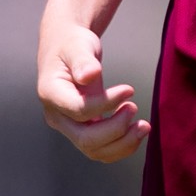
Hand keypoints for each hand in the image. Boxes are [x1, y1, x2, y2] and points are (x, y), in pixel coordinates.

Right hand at [36, 16, 150, 160]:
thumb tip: (89, 75)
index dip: (107, 104)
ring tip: (144, 125)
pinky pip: (101, 150)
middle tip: (135, 108)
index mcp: (51, 94)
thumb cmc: (72, 45)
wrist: (67, 50)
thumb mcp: (78, 46)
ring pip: (94, 151)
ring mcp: (68, 127)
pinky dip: (121, 146)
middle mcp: (57, 116)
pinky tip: (136, 131)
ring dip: (123, 143)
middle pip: (86, 139)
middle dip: (116, 129)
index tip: (129, 89)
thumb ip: (83, 61)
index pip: (80, 110)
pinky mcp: (82, 130)